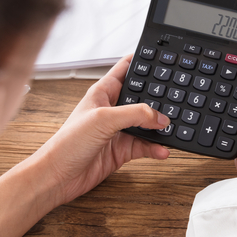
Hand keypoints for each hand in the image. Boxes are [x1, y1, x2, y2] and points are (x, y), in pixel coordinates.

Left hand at [32, 54, 170, 206]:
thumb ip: (135, 114)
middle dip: (159, 98)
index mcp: (103, 93)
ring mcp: (118, 131)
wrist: (59, 176)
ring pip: (147, 125)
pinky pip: (146, 146)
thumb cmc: (67, 144)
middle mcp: (112, 110)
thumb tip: (160, 116)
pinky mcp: (123, 150)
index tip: (162, 59)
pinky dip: (156, 148)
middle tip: (177, 98)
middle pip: (142, 98)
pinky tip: (162, 150)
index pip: (126, 70)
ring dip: (159, 128)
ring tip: (171, 129)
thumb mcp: (103, 119)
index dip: (142, 62)